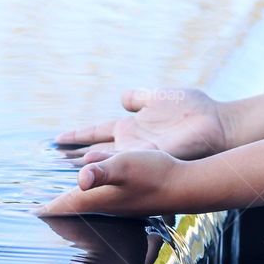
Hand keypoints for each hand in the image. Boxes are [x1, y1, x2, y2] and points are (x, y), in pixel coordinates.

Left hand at [37, 150, 192, 216]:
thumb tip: (80, 178)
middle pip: (70, 209)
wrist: (186, 186)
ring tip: (53, 201)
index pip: (62, 205)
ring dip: (67, 202)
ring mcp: (116, 203)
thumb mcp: (126, 164)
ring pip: (83, 204)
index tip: (25, 209)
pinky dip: (85, 194)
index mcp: (96, 197)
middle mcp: (103, 204)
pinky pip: (98, 197)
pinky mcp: (128, 199)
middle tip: (32, 206)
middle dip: (51, 207)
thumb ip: (102, 169)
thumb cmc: (155, 174)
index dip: (43, 207)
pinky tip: (88, 188)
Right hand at [55, 88, 231, 160]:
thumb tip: (122, 98)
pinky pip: (123, 162)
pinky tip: (88, 166)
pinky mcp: (150, 157)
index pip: (95, 132)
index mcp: (129, 127)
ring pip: (104, 160)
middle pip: (94, 151)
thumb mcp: (158, 96)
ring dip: (84, 165)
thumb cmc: (192, 110)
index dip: (76, 135)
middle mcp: (130, 143)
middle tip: (47, 167)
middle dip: (72, 158)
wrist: (217, 123)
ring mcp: (138, 152)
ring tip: (62, 168)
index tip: (55, 140)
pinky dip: (105, 165)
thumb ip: (138, 97)